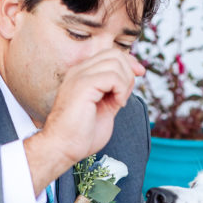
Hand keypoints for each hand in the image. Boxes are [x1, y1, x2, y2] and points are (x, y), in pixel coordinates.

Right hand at [25, 49, 144, 194]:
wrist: (62, 148)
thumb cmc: (81, 135)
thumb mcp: (105, 109)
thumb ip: (115, 93)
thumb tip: (130, 80)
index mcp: (82, 75)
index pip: (110, 54)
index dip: (129, 62)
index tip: (140, 74)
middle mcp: (79, 71)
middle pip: (114, 54)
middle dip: (129, 72)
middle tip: (125, 96)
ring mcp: (79, 76)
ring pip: (115, 62)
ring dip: (125, 83)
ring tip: (119, 102)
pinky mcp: (83, 85)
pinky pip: (112, 76)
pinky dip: (121, 89)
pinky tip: (117, 104)